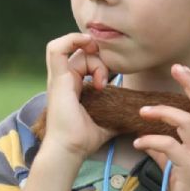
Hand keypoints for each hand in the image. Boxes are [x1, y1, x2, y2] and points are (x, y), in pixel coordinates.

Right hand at [42, 32, 115, 156]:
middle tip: (107, 79)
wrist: (70, 149)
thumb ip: (116, 112)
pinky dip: (72, 41)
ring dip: (92, 58)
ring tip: (101, 75)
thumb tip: (133, 114)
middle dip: (99, 59)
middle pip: (82, 53)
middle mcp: (63, 80)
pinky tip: (90, 50)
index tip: (109, 77)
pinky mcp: (57, 79)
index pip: (83, 59)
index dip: (98, 60)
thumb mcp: (106, 119)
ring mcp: (58, 78)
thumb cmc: (84, 139)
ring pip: (75, 51)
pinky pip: (56, 49)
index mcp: (72, 86)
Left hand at [133, 64, 189, 190]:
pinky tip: (137, 143)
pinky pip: (169, 146)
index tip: (181, 68)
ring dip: (163, 113)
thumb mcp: (177, 165)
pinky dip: (151, 141)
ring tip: (143, 112)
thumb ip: (164, 150)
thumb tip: (147, 140)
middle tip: (176, 68)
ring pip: (187, 122)